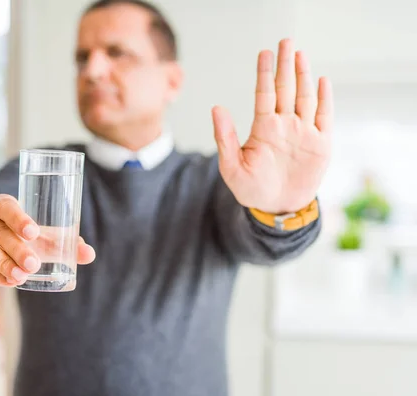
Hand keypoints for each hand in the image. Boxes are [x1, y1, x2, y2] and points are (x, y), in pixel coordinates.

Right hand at [0, 194, 95, 286]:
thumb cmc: (20, 236)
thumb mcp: (41, 237)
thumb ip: (64, 244)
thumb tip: (89, 254)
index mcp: (2, 204)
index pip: (7, 206)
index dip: (19, 218)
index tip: (34, 233)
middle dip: (17, 249)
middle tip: (34, 264)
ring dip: (2, 263)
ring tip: (21, 277)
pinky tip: (6, 282)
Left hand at [212, 38, 332, 213]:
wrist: (276, 208)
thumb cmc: (252, 189)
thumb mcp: (232, 167)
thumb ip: (225, 137)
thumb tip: (216, 108)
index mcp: (264, 128)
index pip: (264, 94)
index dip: (264, 73)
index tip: (264, 53)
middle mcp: (284, 125)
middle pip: (285, 89)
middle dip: (285, 65)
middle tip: (285, 41)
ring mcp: (303, 133)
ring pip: (305, 98)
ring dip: (303, 76)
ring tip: (300, 54)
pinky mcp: (320, 144)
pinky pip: (324, 117)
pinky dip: (325, 99)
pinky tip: (322, 80)